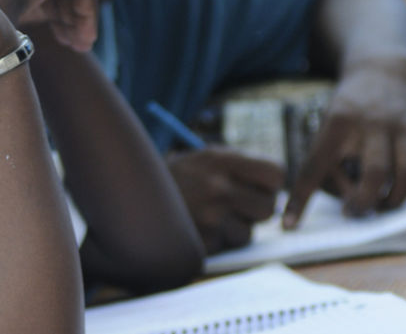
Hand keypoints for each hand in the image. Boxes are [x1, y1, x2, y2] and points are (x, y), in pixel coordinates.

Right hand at [168, 147, 283, 253]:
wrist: (127, 193)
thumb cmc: (175, 177)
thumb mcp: (203, 158)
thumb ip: (240, 166)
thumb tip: (278, 183)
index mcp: (220, 160)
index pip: (276, 173)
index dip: (271, 183)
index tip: (258, 186)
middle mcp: (216, 186)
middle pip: (268, 208)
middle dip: (256, 211)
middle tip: (236, 205)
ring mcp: (208, 216)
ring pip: (247, 233)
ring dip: (234, 230)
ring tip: (209, 216)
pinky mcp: (200, 242)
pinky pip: (224, 247)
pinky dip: (214, 241)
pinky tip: (195, 228)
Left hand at [283, 65, 405, 227]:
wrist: (381, 71)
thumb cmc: (346, 112)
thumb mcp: (324, 127)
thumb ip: (326, 164)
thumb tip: (340, 203)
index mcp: (337, 122)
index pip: (316, 165)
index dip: (302, 199)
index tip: (290, 226)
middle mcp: (373, 124)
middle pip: (375, 173)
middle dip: (365, 202)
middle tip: (354, 212)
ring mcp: (405, 127)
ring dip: (397, 200)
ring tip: (383, 205)